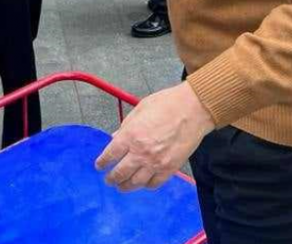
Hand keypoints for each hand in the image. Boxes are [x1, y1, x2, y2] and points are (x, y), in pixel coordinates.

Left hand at [95, 82, 214, 190]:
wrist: (192, 109)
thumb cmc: (165, 104)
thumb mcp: (139, 110)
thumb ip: (125, 127)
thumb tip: (114, 138)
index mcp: (130, 135)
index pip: (110, 155)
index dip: (102, 162)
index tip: (99, 166)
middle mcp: (141, 152)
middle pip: (120, 172)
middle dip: (111, 178)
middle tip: (108, 180)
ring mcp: (156, 163)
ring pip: (136, 182)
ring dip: (126, 186)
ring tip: (121, 187)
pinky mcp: (170, 168)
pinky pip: (154, 183)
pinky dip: (146, 185)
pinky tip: (142, 183)